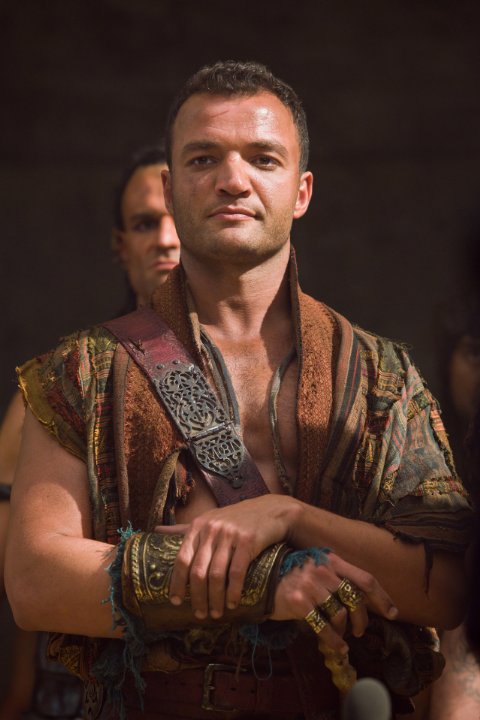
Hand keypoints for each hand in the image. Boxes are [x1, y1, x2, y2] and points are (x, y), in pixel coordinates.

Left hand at [154, 494, 300, 619]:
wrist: (271, 510)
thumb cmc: (236, 518)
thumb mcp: (208, 519)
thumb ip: (183, 528)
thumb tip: (155, 530)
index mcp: (198, 526)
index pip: (181, 559)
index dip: (177, 582)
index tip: (176, 601)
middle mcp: (211, 529)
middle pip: (198, 571)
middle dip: (197, 597)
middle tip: (200, 614)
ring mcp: (230, 535)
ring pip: (216, 575)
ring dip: (215, 599)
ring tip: (216, 614)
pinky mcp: (248, 541)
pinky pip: (236, 572)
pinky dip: (232, 592)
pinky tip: (232, 603)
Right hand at [271, 552, 397, 654]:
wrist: (259, 582)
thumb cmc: (289, 577)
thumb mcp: (314, 569)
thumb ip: (335, 578)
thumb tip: (360, 601)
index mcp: (330, 560)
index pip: (364, 579)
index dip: (382, 598)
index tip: (393, 613)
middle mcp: (323, 570)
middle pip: (355, 599)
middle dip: (361, 620)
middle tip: (358, 631)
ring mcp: (311, 585)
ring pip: (340, 614)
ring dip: (344, 631)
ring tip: (341, 636)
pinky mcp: (300, 602)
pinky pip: (325, 627)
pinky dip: (334, 641)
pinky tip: (336, 647)